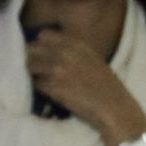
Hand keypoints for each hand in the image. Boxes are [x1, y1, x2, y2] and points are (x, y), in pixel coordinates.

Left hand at [25, 28, 145, 144]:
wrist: (115, 109)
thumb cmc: (107, 88)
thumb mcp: (93, 61)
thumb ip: (73, 53)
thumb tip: (48, 52)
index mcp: (78, 45)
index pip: (44, 36)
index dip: (39, 46)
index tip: (40, 55)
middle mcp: (66, 53)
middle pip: (32, 49)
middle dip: (31, 59)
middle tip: (34, 70)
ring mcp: (58, 68)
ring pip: (30, 66)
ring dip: (32, 75)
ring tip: (39, 83)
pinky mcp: (53, 86)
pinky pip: (35, 84)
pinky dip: (38, 88)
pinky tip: (46, 94)